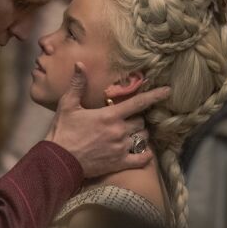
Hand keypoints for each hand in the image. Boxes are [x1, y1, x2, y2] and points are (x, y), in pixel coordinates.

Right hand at [45, 64, 169, 178]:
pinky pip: (141, 159)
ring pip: (142, 138)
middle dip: (137, 119)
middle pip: (141, 122)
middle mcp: (119, 131)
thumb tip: (80, 63)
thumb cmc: (62, 132)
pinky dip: (145, 155)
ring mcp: (121, 148)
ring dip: (140, 135)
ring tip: (132, 134)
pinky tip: (142, 152)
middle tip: (128, 120)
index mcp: (110, 116)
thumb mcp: (67, 105)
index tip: (168, 90)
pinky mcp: (119, 163)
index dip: (154, 95)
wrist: (58, 161)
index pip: (138, 103)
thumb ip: (77, 84)